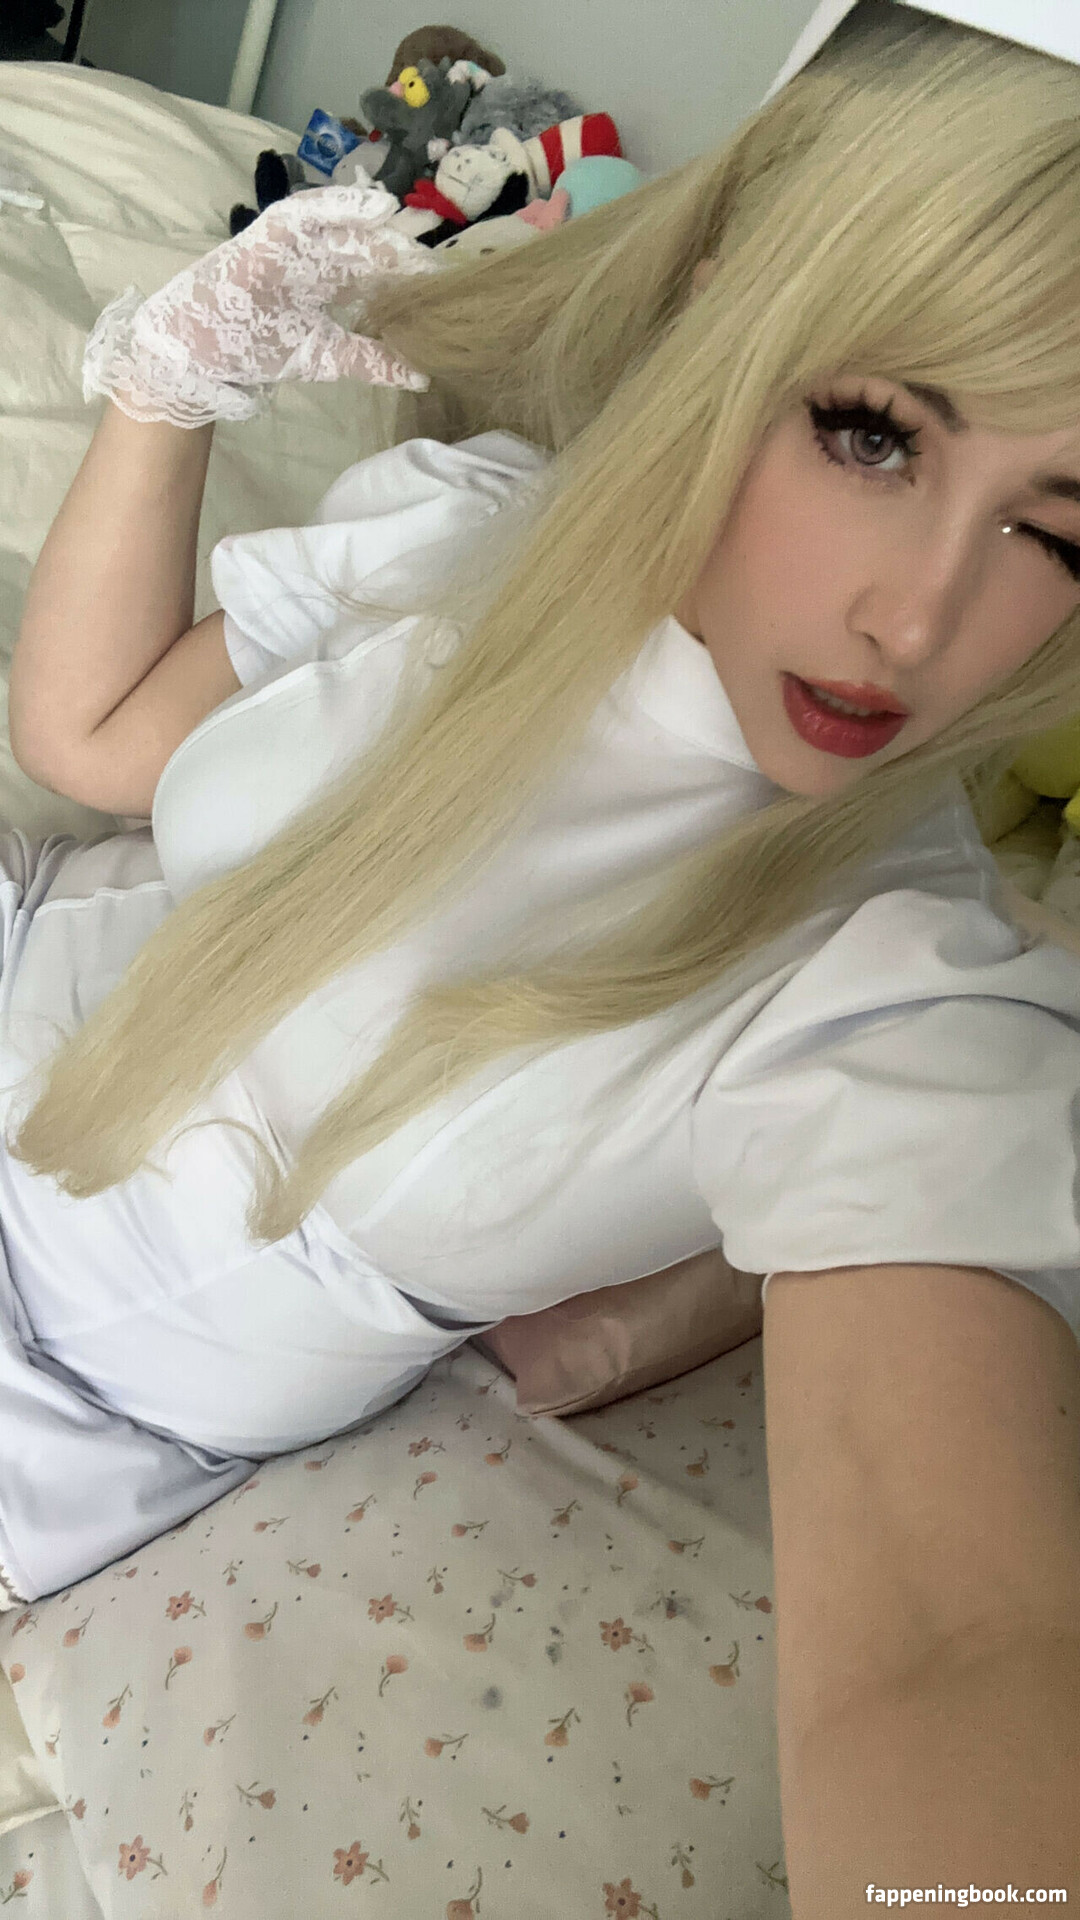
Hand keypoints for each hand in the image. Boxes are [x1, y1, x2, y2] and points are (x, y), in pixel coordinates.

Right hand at [83, 181, 437, 425]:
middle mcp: (314, 255)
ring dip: (375, 222)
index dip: (408, 275)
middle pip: (364, 246)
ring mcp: (291, 242)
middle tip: (438, 257)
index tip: (445, 285)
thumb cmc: (254, 347)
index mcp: (327, 281)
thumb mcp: (324, 356)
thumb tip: (421, 374)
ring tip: (410, 224)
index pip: (376, 272)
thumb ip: (370, 360)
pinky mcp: (266, 234)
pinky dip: (339, 205)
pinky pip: (305, 212)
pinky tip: (376, 207)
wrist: (200, 356)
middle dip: (399, 248)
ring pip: (340, 225)